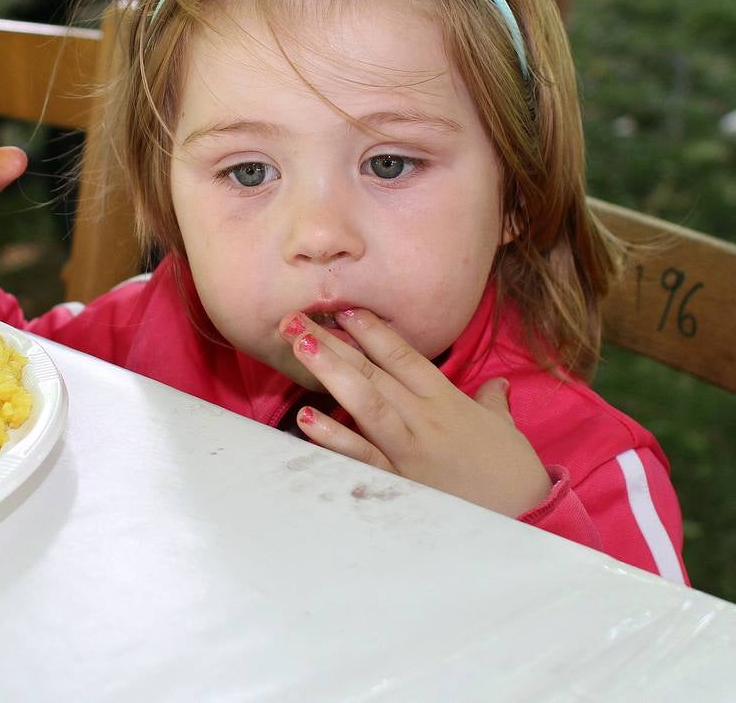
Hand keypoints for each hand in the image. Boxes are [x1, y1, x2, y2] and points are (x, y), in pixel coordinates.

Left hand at [279, 309, 551, 516]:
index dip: (371, 330)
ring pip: (365, 402)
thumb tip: (497, 385)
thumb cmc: (514, 476)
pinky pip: (362, 455)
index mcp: (446, 400)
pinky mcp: (401, 483)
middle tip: (295, 318)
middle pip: (373, 371)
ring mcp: (410, 449)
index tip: (343, 308)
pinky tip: (307, 418)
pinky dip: (334, 438)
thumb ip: (492, 403)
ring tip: (300, 348)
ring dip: (330, 372)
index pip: (403, 356)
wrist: (531, 519)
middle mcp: (424, 418)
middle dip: (333, 342)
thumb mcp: (504, 430)